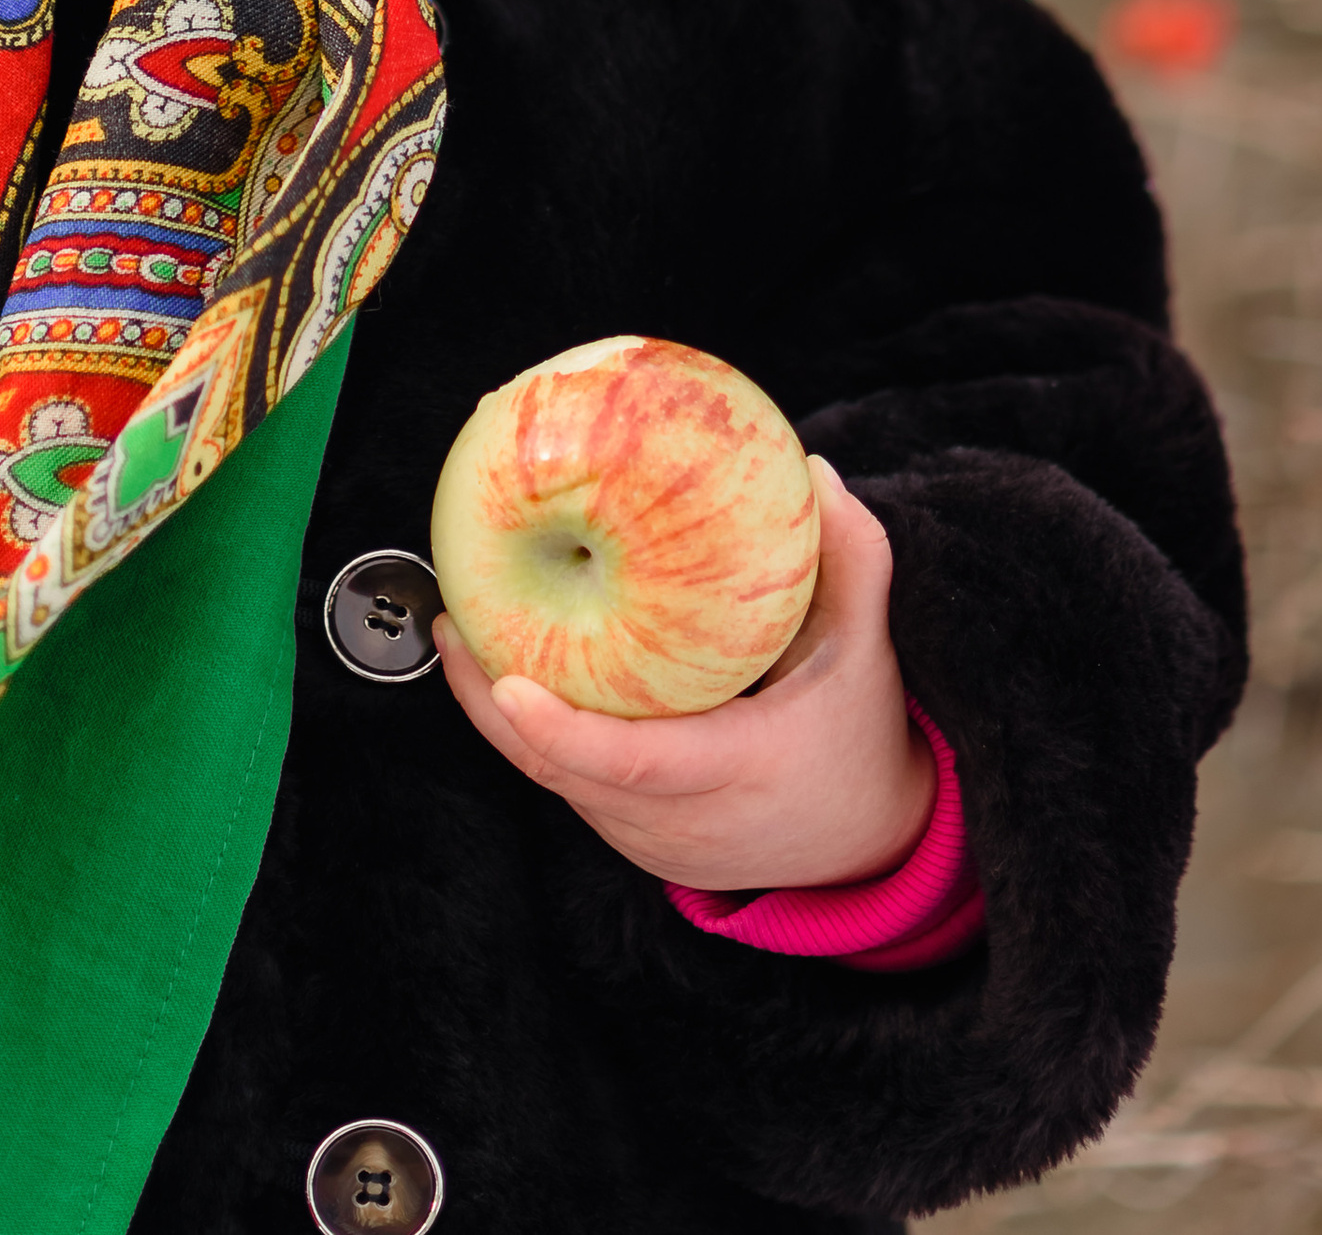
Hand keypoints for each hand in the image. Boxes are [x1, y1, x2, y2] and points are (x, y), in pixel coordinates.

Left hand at [434, 457, 934, 895]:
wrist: (867, 850)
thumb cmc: (860, 737)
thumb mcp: (865, 650)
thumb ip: (853, 560)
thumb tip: (815, 471)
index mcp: (739, 771)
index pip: (634, 764)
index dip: (564, 729)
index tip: (507, 681)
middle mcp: (685, 820)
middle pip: (565, 775)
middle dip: (492, 705)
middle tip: (454, 621)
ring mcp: (654, 842)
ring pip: (557, 785)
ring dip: (501, 718)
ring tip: (462, 633)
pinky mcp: (637, 842)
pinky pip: (571, 791)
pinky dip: (534, 736)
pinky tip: (506, 672)